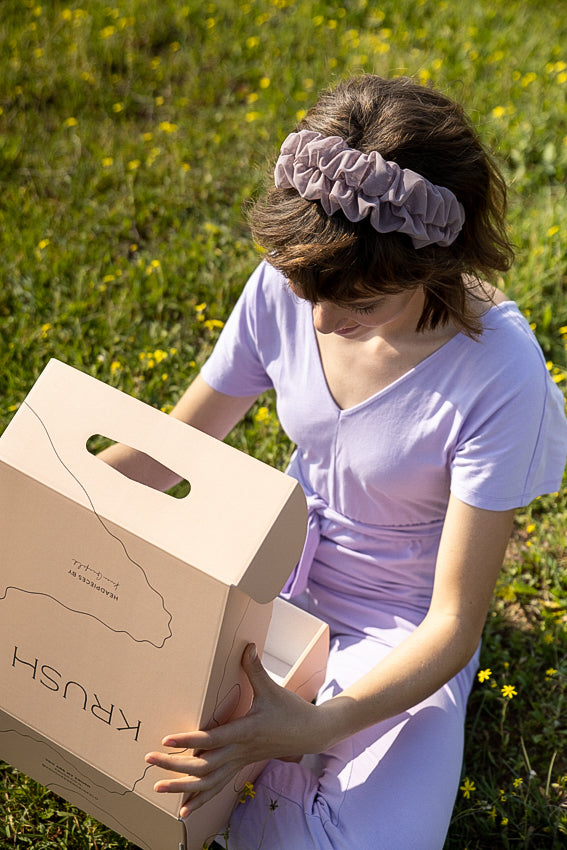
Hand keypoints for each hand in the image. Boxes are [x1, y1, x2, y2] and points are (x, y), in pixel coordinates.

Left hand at [144, 643, 326, 816]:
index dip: (190, 739)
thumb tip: (247, 645)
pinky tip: (183, 811)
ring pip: (208, 782)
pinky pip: (217, 787)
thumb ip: (255, 668)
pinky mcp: (241, 765)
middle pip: (204, 765)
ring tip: (157, 788)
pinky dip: (200, 799)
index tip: (167, 739)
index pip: (212, 738)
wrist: (311, 734)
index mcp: (245, 730)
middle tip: (150, 760)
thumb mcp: (272, 688)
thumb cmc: (291, 710)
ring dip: (182, 787)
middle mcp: (240, 751)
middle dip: (175, 765)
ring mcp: (240, 761)